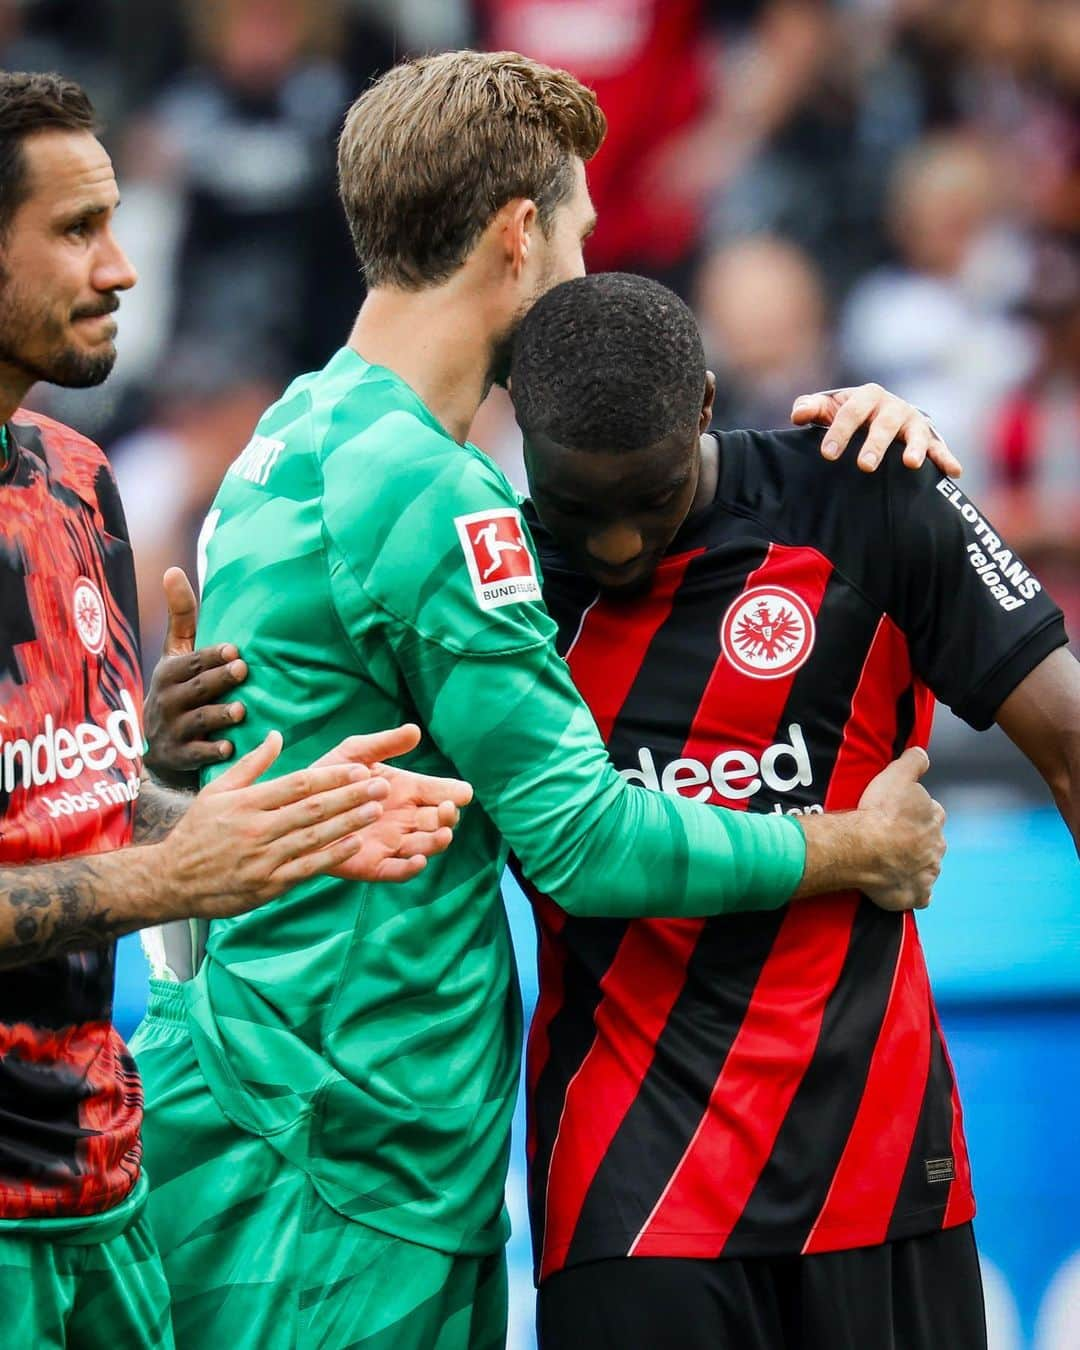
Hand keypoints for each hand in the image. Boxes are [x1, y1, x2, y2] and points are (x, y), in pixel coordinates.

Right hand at [143, 568, 246, 785]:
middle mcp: (168, 700)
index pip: (192, 662)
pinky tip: (230, 748)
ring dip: (219, 716)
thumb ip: (181, 616)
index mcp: (169, 673)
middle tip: (244, 670)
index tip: (235, 649)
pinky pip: (196, 756)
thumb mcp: (175, 653)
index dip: (212, 656)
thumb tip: (172, 570)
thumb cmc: (176, 687)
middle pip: (196, 689)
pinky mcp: (180, 757)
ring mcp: (173, 730)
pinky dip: (212, 752)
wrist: (153, 744)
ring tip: (241, 710)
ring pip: (197, 721)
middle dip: (219, 680)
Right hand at [156, 730, 391, 918]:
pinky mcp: (267, 884)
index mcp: (246, 802)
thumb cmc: (197, 832)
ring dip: (348, 823)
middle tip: (381, 785)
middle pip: (312, 809)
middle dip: (350, 796)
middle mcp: (256, 828)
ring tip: (376, 810)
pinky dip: (332, 855)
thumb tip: (277, 736)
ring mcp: (262, 858)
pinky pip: (306, 867)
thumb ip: (252, 765)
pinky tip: (355, 843)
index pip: (297, 784)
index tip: (359, 769)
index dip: (332, 777)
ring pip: (314, 837)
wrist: (172, 880)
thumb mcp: (217, 791)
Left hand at [315, 725, 473, 882]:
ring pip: (426, 845)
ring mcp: (392, 843)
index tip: (461, 792)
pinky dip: (413, 868)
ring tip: (443, 833)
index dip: (455, 793)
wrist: (294, 806)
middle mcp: (406, 819)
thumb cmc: (328, 776)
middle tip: (448, 809)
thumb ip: (385, 743)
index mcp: (409, 791)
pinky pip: (399, 871)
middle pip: (440, 821)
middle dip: (449, 816)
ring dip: (438, 841)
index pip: (443, 792)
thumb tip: (415, 730)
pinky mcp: (374, 865)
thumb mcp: (355, 752)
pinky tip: (420, 859)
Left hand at [791, 385, 962, 477]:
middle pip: (883, 424)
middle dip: (875, 444)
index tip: (828, 454)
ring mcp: (913, 422)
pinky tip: (954, 471)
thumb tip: (798, 415)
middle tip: (865, 466)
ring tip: (911, 464)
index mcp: (866, 396)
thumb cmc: (847, 414)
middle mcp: (892, 406)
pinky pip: (939, 447)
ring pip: (915, 433)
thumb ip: (810, 408)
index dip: (839, 432)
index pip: (850, 412)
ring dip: (914, 448)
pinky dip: (946, 458)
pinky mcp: (929, 437)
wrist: (877, 415)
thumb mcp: (827, 408)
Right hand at [855, 748, 945, 911]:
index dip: (917, 813)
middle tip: (892, 837)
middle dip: (917, 840)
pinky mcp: (916, 894)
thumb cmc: (880, 811)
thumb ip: (913, 762)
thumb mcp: (896, 775)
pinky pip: (921, 896)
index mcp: (934, 817)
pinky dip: (915, 893)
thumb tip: (922, 753)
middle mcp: (937, 846)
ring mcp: (928, 872)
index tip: (900, 813)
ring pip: (927, 868)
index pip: (932, 812)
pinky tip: (903, 888)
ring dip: (915, 865)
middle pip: (931, 841)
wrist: (866, 848)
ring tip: (892, 861)